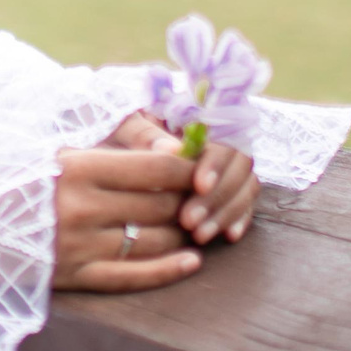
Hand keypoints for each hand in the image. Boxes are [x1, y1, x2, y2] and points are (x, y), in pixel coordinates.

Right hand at [51, 144, 200, 291]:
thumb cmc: (28, 175)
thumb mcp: (67, 148)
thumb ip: (120, 142)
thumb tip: (180, 149)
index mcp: (77, 168)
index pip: (156, 168)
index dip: (189, 169)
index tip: (200, 168)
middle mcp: (80, 208)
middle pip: (161, 206)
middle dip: (188, 202)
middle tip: (196, 199)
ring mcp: (78, 246)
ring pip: (154, 242)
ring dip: (181, 234)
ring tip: (189, 226)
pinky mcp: (74, 276)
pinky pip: (132, 277)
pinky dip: (168, 270)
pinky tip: (191, 262)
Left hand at [100, 113, 260, 245]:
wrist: (105, 159)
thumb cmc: (111, 135)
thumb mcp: (119, 129)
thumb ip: (143, 134)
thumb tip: (172, 150)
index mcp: (196, 114)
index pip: (222, 134)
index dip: (215, 161)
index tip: (199, 186)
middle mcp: (219, 136)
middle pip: (240, 163)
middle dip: (218, 196)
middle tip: (190, 222)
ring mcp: (226, 163)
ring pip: (245, 185)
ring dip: (226, 212)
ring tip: (199, 235)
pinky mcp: (226, 188)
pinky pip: (244, 201)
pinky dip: (239, 218)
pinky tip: (228, 236)